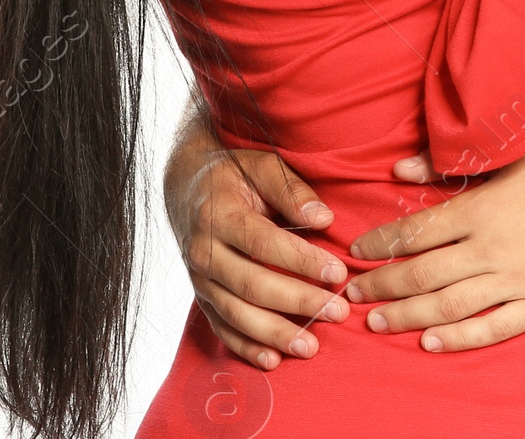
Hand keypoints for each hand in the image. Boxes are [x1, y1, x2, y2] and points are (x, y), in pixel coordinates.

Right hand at [167, 143, 350, 368]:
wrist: (186, 188)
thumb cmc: (233, 174)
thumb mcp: (261, 166)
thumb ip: (291, 190)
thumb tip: (323, 219)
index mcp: (219, 214)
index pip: (264, 243)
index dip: (301, 260)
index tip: (337, 273)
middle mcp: (204, 251)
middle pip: (253, 284)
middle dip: (299, 301)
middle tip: (337, 312)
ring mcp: (199, 279)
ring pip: (237, 314)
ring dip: (276, 333)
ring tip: (311, 346)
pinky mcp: (201, 297)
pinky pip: (222, 328)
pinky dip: (246, 347)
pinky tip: (273, 360)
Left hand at [347, 142, 524, 351]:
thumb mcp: (508, 154)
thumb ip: (448, 165)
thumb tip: (400, 170)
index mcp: (481, 209)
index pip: (417, 231)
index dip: (381, 243)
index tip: (357, 250)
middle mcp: (492, 249)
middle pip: (423, 273)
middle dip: (382, 285)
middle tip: (352, 294)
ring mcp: (516, 280)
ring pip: (450, 305)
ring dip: (408, 315)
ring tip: (377, 322)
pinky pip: (492, 328)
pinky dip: (459, 339)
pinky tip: (431, 343)